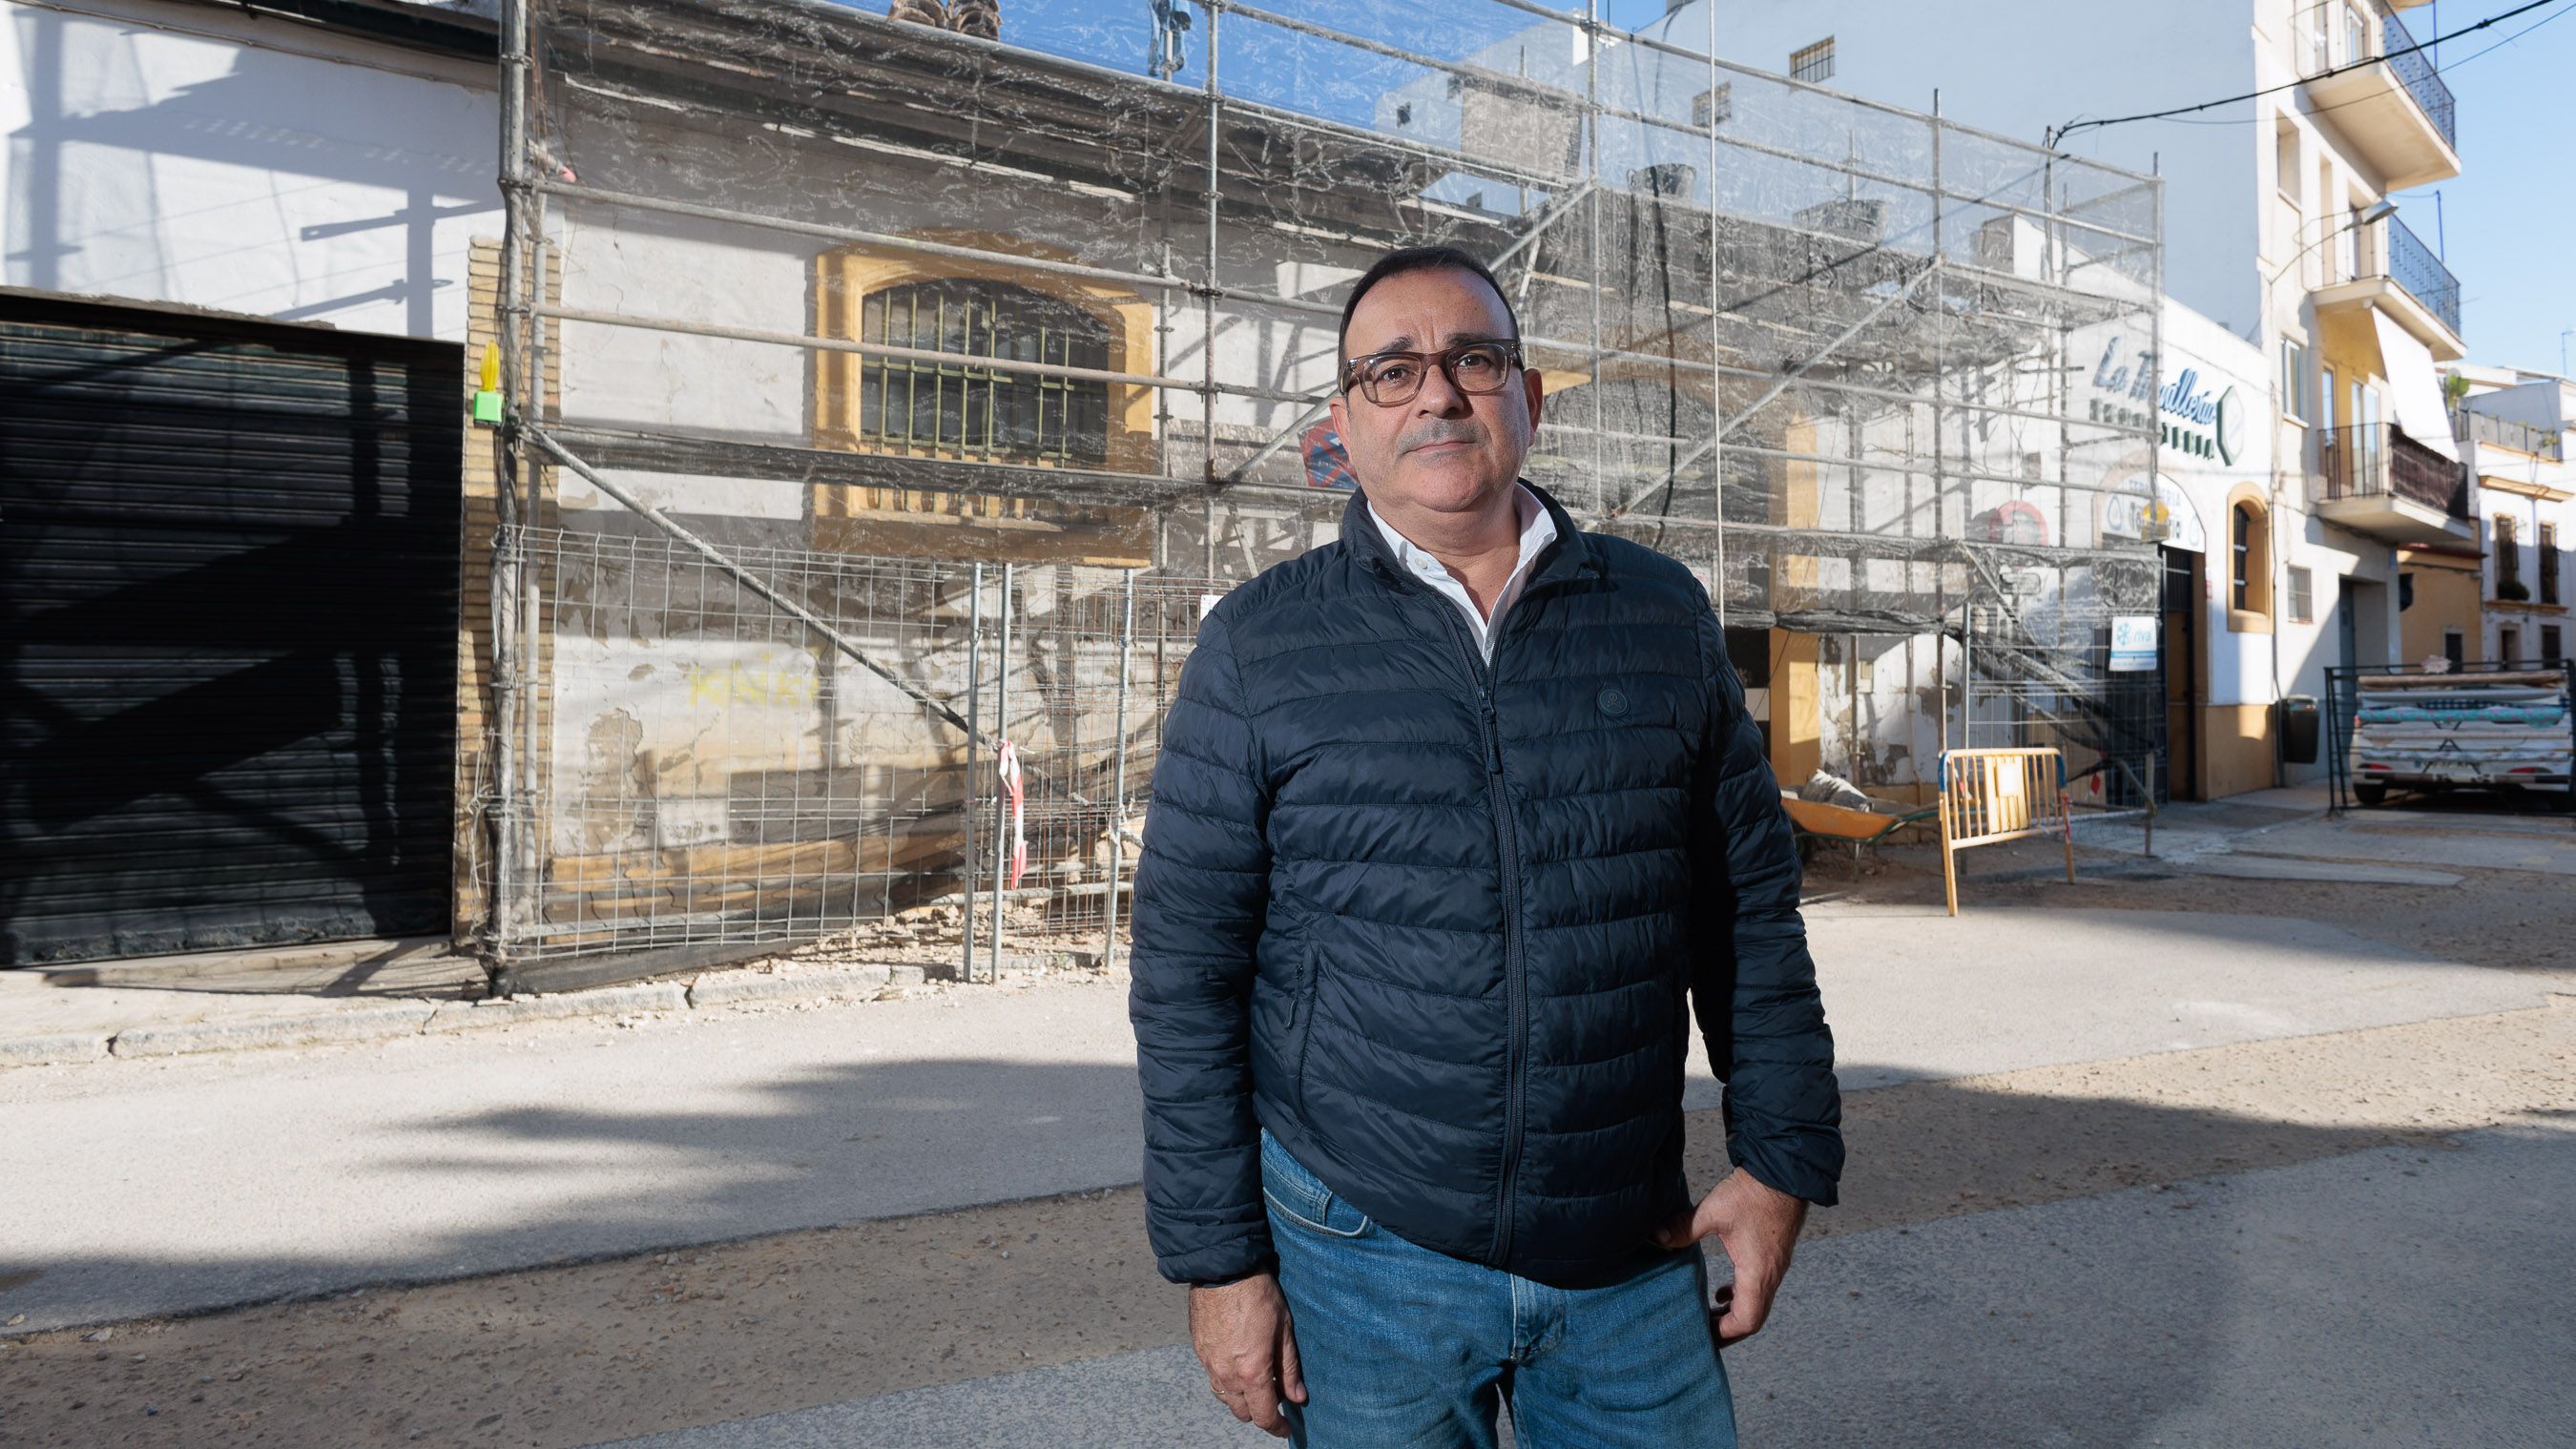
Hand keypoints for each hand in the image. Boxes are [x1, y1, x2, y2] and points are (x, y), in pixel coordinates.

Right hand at [1190, 1271, 1306, 1435]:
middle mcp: (1227, 1374)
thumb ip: (1289, 1368)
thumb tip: (1297, 1396)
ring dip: (1240, 1399)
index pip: (1263, 1415)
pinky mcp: (1200, 1351)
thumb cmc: (1257, 1295)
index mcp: (1252, 1372)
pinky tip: (1238, 1367)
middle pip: (1242, 1412)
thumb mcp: (1284, 1330)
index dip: (1276, 1427)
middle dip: (1259, 1412)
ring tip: (1256, 1384)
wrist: (1223, 1269)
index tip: (1285, 1428)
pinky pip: (1213, 1379)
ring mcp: (1209, 1364)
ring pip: (1224, 1398)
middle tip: (1274, 1398)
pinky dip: (1227, 1383)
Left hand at [1652, 1168, 1808, 1347]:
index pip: (1746, 1321)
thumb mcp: (1714, 1211)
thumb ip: (1684, 1227)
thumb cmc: (1754, 1193)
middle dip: (1727, 1330)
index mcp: (1758, 1273)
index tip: (1701, 1334)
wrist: (1785, 1173)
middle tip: (1701, 1332)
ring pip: (1757, 1305)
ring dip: (1734, 1314)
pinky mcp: (1773, 1257)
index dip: (1724, 1333)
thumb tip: (1656, 1237)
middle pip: (1753, 1319)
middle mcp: (1771, 1276)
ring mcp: (1775, 1267)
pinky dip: (1740, 1297)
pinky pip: (1759, 1289)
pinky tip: (1722, 1290)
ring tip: (1708, 1314)